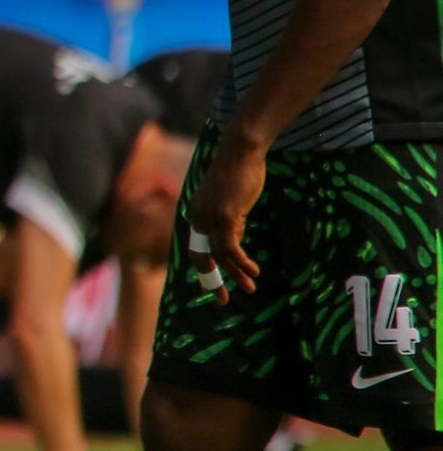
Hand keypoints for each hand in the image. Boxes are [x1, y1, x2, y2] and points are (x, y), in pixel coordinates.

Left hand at [187, 127, 267, 298]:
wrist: (241, 151)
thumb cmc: (239, 173)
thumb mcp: (232, 203)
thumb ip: (231, 223)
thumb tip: (235, 243)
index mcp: (196, 215)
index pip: (197, 249)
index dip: (205, 269)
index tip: (214, 286)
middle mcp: (197, 218)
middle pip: (201, 257)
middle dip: (212, 280)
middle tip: (224, 299)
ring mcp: (209, 217)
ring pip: (220, 255)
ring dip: (235, 274)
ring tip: (251, 288)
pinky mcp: (224, 216)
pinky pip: (231, 247)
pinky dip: (242, 262)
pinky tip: (253, 271)